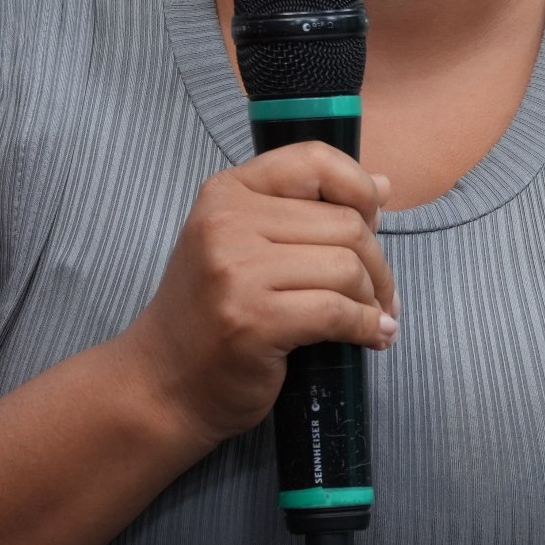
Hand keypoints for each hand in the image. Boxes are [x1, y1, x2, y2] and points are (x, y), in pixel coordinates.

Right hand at [120, 141, 398, 444]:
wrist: (161, 384)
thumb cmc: (211, 316)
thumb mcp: (244, 246)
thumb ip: (307, 212)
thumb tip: (384, 186)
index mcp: (227, 192)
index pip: (315, 160)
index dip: (360, 189)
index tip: (373, 224)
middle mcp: (227, 222)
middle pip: (345, 222)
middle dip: (377, 263)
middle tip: (380, 295)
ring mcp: (236, 271)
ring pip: (347, 267)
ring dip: (374, 299)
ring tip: (373, 318)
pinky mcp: (252, 321)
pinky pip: (338, 312)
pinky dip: (367, 327)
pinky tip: (372, 337)